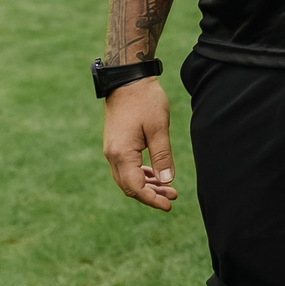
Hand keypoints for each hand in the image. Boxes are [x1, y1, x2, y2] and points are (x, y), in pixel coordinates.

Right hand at [102, 78, 177, 210]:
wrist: (127, 80)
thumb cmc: (145, 101)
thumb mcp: (158, 128)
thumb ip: (162, 156)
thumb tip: (167, 181)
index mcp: (121, 154)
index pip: (135, 187)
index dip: (152, 199)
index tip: (169, 205)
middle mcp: (112, 155)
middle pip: (129, 186)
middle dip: (151, 195)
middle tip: (173, 198)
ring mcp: (112, 150)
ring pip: (127, 178)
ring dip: (147, 186)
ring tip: (169, 189)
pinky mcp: (116, 144)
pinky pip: (126, 168)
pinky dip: (141, 175)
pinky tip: (156, 176)